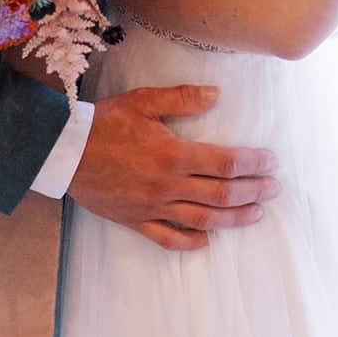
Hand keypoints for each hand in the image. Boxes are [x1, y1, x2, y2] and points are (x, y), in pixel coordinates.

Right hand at [67, 84, 279, 251]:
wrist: (64, 151)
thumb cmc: (104, 122)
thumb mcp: (143, 101)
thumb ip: (182, 99)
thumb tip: (216, 94)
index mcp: (172, 154)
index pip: (225, 162)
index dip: (252, 163)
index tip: (271, 163)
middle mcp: (167, 185)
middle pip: (221, 194)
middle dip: (252, 192)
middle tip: (274, 189)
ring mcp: (153, 207)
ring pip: (202, 220)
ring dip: (233, 219)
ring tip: (255, 214)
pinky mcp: (136, 221)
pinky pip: (168, 238)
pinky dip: (191, 242)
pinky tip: (208, 239)